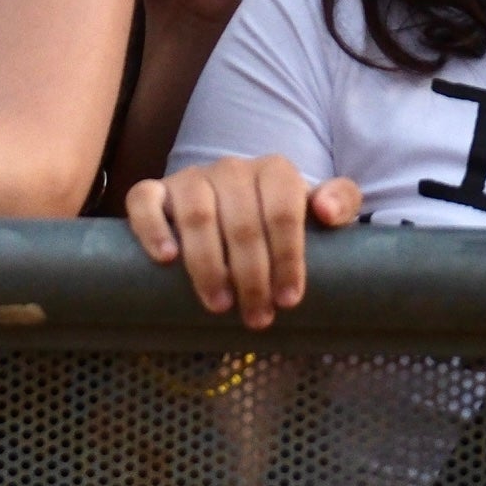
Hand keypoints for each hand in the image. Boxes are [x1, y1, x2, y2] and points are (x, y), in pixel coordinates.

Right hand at [126, 155, 363, 329]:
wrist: (229, 206)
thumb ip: (340, 201)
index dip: (288, 257)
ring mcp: (191, 178)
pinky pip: (145, 201)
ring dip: (208, 265)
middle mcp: (232, 168)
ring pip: (197, 217)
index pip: (283, 212)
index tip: (290, 299)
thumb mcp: (318, 207)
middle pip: (242, 223)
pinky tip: (166, 259)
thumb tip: (327, 211)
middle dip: (252, 276)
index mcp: (275, 170)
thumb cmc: (278, 216)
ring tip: (219, 305)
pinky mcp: (155, 190)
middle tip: (257, 317)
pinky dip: (153, 228)